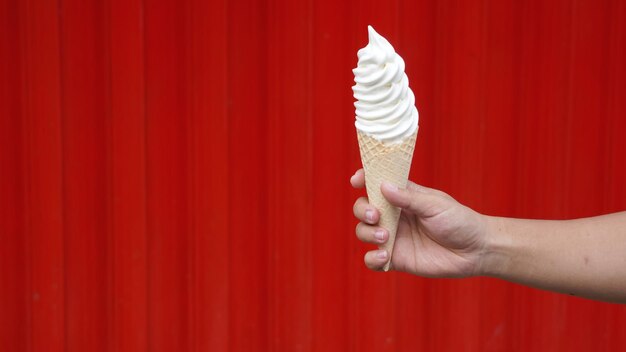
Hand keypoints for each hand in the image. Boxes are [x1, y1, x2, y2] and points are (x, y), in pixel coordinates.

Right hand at [351, 169, 489, 276]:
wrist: (476, 251)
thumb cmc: (460, 221)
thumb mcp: (436, 205)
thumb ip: (409, 198)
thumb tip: (383, 186)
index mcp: (403, 197)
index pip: (377, 184)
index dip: (364, 180)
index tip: (357, 180)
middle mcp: (395, 216)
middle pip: (363, 208)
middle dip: (362, 210)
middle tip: (375, 215)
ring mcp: (394, 238)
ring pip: (363, 232)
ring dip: (367, 233)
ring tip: (385, 237)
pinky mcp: (396, 259)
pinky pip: (372, 261)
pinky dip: (372, 259)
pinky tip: (385, 256)